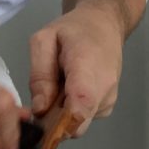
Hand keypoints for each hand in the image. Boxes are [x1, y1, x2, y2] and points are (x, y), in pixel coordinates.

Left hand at [28, 4, 124, 136]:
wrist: (105, 25)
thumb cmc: (74, 29)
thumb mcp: (44, 40)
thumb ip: (39, 75)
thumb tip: (39, 109)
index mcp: (87, 67)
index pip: (81, 105)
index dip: (59, 122)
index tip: (40, 119)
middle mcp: (104, 89)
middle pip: (76, 124)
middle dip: (53, 120)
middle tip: (42, 96)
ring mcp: (109, 100)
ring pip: (77, 124)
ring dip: (61, 114)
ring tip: (59, 85)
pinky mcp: (107, 107)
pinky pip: (83, 119)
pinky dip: (71, 110)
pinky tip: (69, 90)